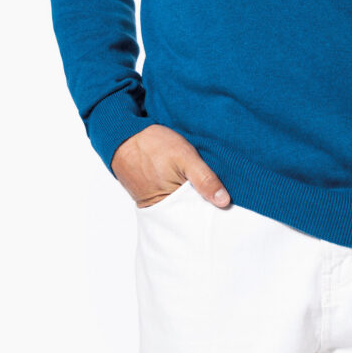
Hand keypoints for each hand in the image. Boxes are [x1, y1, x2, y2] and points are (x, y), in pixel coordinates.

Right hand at [111, 123, 230, 208]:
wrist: (123, 135)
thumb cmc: (153, 145)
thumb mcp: (185, 157)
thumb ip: (205, 179)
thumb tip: (224, 202)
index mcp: (171, 205)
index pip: (198, 217)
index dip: (213, 210)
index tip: (228, 205)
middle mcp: (162, 209)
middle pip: (190, 213)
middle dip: (203, 206)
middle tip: (219, 196)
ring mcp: (155, 202)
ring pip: (182, 205)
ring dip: (192, 197)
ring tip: (205, 188)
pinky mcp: (151, 194)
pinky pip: (171, 198)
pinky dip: (181, 192)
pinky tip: (188, 182)